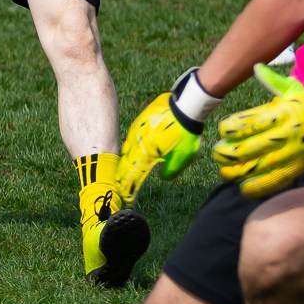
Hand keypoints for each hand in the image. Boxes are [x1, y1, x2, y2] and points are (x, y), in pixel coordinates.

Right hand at [118, 75, 209, 199]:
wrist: (184, 107)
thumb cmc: (185, 134)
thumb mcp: (183, 157)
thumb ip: (172, 171)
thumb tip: (164, 177)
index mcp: (147, 154)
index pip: (134, 174)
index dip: (129, 187)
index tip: (126, 196)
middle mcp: (137, 143)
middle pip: (126, 163)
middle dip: (122, 177)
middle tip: (118, 187)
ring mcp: (136, 131)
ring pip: (126, 149)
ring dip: (124, 162)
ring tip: (121, 171)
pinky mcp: (139, 122)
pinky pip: (130, 137)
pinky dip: (128, 148)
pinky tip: (129, 150)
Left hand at [211, 64, 303, 197]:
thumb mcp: (292, 89)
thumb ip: (272, 81)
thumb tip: (255, 67)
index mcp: (281, 112)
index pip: (250, 123)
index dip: (232, 129)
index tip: (223, 132)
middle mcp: (285, 133)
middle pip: (251, 147)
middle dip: (229, 153)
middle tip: (217, 154)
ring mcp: (292, 152)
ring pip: (261, 166)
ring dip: (239, 172)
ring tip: (225, 172)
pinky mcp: (299, 166)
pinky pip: (277, 179)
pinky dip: (260, 186)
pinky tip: (244, 188)